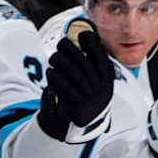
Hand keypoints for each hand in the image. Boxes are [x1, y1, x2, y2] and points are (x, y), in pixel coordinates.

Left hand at [37, 23, 113, 138]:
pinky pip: (64, 86)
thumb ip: (94, 60)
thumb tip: (86, 34)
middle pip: (80, 59)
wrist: (90, 122)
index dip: (90, 41)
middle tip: (61, 43)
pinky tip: (50, 72)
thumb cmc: (92, 94)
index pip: (99, 53)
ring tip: (54, 57)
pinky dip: (55, 77)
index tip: (82, 34)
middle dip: (69, 47)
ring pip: (70, 70)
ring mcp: (88, 93)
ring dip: (59, 60)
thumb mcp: (99, 78)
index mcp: (107, 75)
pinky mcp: (77, 103)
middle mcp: (99, 83)